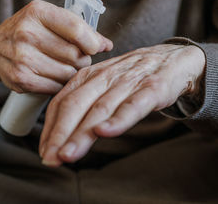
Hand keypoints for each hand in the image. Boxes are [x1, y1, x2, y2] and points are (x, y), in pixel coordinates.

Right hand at [0, 0, 112, 91]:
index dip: (92, 42)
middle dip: (82, 60)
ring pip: (68, 74)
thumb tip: (107, 45)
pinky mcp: (21, 79)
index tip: (95, 47)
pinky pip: (56, 87)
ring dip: (72, 74)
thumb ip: (78, 29)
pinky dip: (60, 85)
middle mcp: (27, 33)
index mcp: (37, 12)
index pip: (77, 29)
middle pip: (76, 55)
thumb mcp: (48, 20)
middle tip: (75, 58)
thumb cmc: (28, 32)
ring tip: (63, 67)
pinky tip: (54, 77)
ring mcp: (22, 57)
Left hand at [39, 44, 204, 166]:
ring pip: (100, 108)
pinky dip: (119, 119)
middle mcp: (105, 77)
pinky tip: (106, 132)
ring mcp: (128, 82)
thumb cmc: (134, 76)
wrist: (173, 59)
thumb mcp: (104, 85)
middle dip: (60, 134)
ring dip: (82, 133)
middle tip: (50, 158)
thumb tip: (60, 134)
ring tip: (68, 154)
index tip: (44, 151)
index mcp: (89, 76)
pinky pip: (133, 105)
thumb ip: (85, 104)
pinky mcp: (152, 88)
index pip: (62, 102)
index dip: (50, 128)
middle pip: (76, 105)